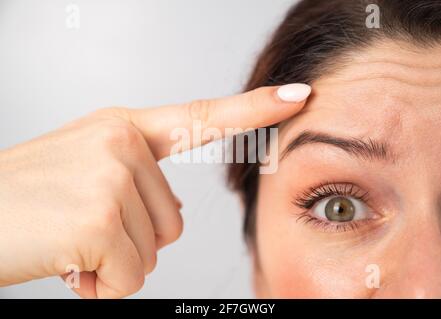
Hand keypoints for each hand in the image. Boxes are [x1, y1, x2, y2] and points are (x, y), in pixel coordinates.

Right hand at [0, 84, 310, 297]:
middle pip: (174, 218)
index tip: (297, 97)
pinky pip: (131, 276)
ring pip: (155, 248)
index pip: (202, 115)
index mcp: (122, 128)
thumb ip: (137, 181)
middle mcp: (121, 142)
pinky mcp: (99, 219)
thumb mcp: (82, 168)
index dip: (254, 108)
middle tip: (83, 228)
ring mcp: (111, 176)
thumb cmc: (23, 197)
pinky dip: (102, 284)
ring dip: (115, 260)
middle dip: (134, 238)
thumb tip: (175, 208)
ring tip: (70, 241)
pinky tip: (68, 262)